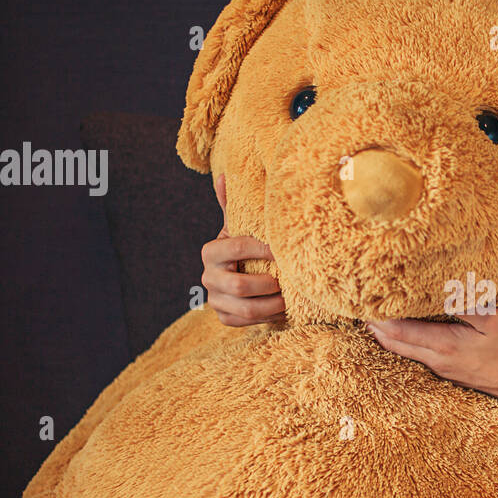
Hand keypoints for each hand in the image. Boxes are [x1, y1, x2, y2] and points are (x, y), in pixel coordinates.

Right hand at [200, 172, 286, 326]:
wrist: (235, 277)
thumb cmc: (244, 247)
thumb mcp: (238, 227)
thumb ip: (233, 204)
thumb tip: (224, 175)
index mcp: (211, 251)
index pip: (238, 247)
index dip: (263, 249)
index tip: (283, 251)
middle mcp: (208, 277)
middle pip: (241, 285)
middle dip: (269, 284)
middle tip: (286, 280)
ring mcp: (215, 300)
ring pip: (247, 309)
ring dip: (273, 305)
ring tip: (288, 298)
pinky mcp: (224, 318)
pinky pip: (247, 322)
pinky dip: (268, 317)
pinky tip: (281, 309)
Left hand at [365, 312, 497, 402]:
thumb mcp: (494, 320)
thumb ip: (465, 304)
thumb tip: (441, 289)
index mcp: (444, 346)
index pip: (399, 330)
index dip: (377, 316)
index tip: (362, 300)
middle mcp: (437, 361)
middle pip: (393, 343)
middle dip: (374, 325)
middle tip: (357, 305)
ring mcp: (442, 369)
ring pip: (403, 351)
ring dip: (386, 334)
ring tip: (373, 316)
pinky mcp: (449, 373)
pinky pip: (415, 356)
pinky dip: (402, 342)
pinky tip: (401, 332)